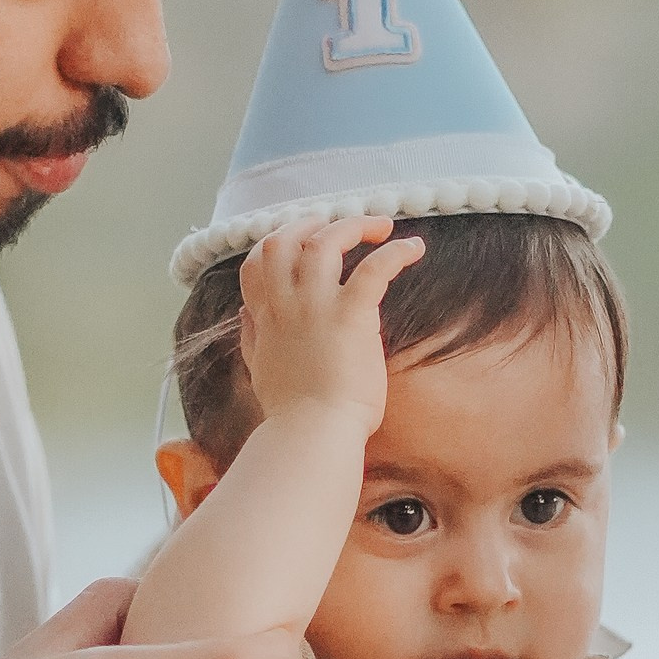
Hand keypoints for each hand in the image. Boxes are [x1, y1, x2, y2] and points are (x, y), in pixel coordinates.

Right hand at [237, 217, 425, 432]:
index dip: (277, 243)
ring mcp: (316, 307)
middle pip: (285, 240)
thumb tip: (246, 313)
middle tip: (337, 224)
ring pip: (326, 241)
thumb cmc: (293, 414)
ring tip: (379, 225)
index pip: (256, 263)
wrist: (312, 434)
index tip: (300, 241)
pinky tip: (413, 248)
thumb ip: (253, 338)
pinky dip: (395, 252)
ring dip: (353, 225)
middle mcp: (286, 305)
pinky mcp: (351, 315)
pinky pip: (374, 268)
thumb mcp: (260, 371)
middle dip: (309, 223)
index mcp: (266, 318)